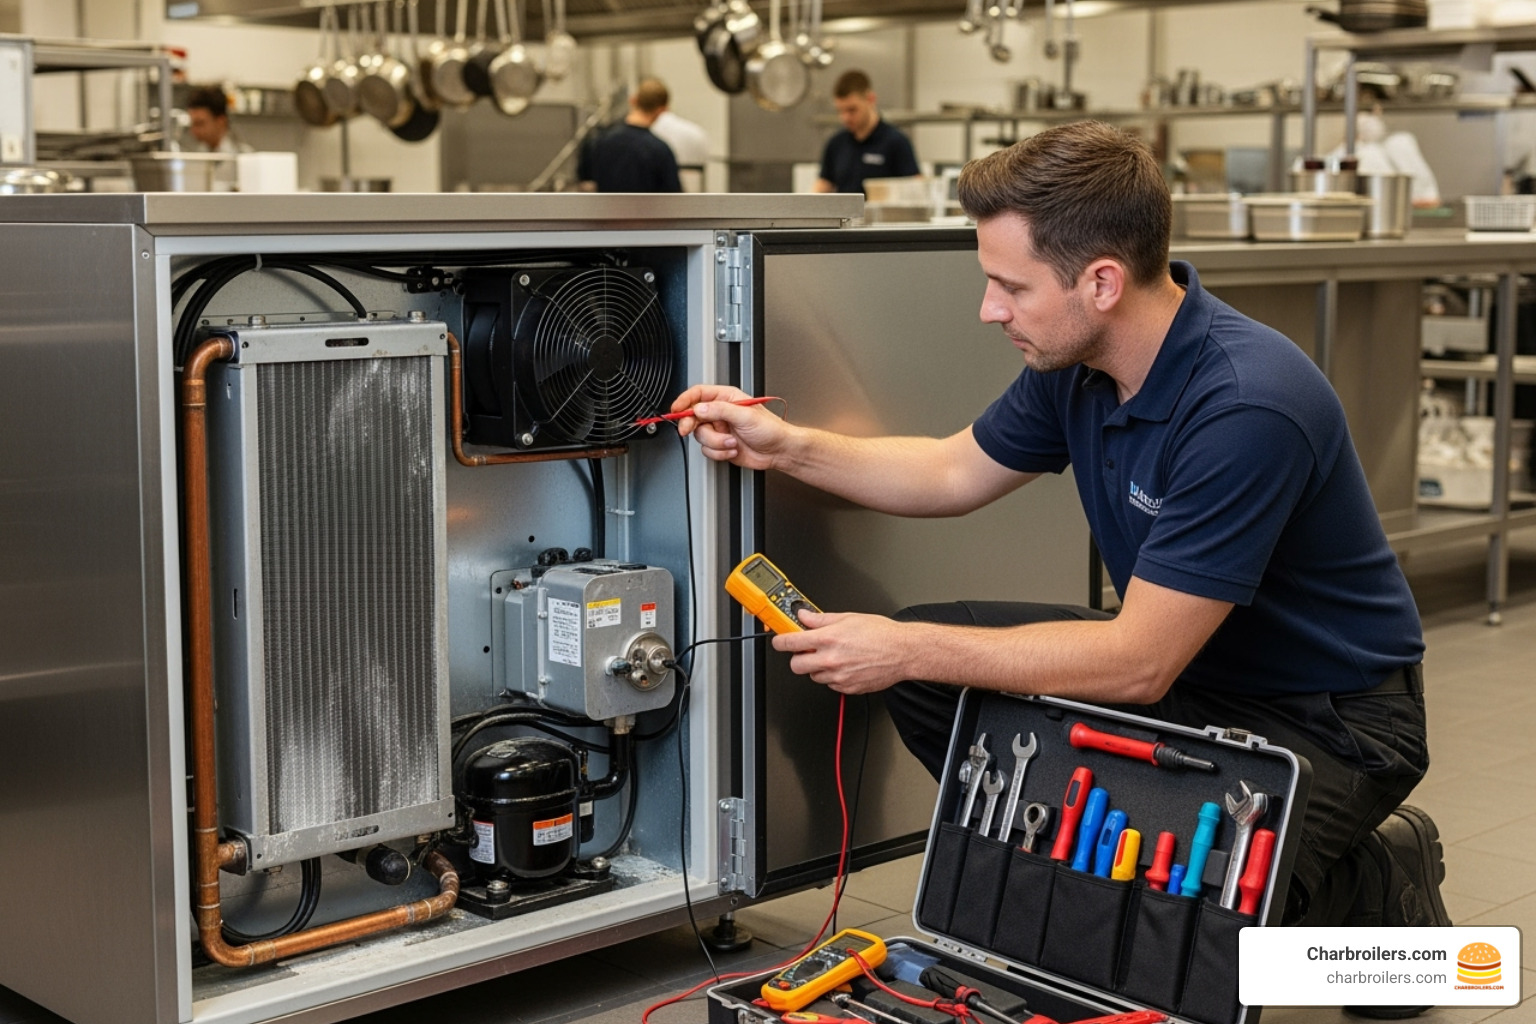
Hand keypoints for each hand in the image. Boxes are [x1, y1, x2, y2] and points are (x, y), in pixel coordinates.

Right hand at [668, 384, 788, 470]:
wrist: (779, 451)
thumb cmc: (770, 429)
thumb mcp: (745, 415)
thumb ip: (720, 410)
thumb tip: (699, 408)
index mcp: (727, 398)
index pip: (699, 394)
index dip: (684, 400)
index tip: (676, 409)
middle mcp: (721, 413)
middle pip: (694, 416)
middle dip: (692, 425)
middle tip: (688, 430)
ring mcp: (720, 429)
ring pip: (700, 436)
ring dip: (715, 442)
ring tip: (731, 442)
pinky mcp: (720, 445)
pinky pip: (707, 450)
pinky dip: (718, 453)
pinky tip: (732, 450)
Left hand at [771, 610, 909, 694]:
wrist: (903, 652)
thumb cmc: (881, 634)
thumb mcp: (848, 618)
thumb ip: (821, 619)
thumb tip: (805, 616)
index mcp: (828, 639)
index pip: (790, 642)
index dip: (780, 640)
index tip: (779, 640)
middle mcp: (831, 659)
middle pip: (796, 665)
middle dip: (798, 657)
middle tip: (806, 650)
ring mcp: (838, 676)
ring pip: (813, 676)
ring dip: (817, 667)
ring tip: (833, 656)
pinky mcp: (847, 688)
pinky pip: (830, 685)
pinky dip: (833, 677)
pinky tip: (845, 665)